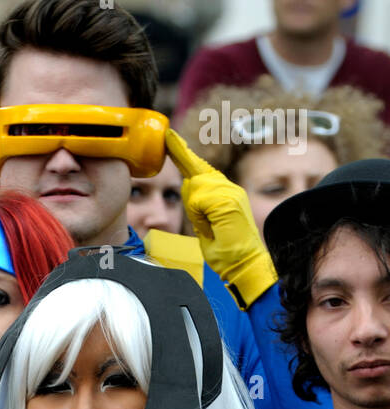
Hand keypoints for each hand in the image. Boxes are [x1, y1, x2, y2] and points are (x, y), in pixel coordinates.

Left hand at [165, 128, 276, 306]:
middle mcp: (229, 188)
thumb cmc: (227, 252)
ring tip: (213, 228)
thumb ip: (198, 208)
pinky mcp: (227, 199)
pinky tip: (213, 226)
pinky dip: (199, 215)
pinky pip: (197, 200)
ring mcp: (230, 191)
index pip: (199, 168)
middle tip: (208, 224)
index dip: (182, 153)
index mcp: (224, 193)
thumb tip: (189, 190)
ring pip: (195, 188)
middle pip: (193, 177)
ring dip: (197, 212)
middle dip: (192, 201)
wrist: (246, 266)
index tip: (169, 136)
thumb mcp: (206, 228)